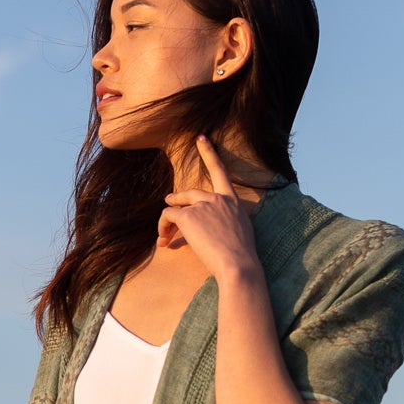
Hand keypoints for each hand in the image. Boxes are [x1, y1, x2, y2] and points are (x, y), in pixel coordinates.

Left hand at [157, 135, 262, 283]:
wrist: (238, 264)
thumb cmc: (241, 257)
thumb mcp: (238, 235)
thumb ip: (225, 226)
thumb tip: (210, 234)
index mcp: (233, 201)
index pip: (221, 171)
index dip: (209, 153)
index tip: (200, 138)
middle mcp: (218, 199)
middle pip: (192, 192)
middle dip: (178, 198)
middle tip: (168, 201)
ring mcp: (203, 205)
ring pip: (177, 206)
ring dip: (168, 220)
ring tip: (164, 235)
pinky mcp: (189, 216)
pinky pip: (168, 217)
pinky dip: (163, 227)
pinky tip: (164, 241)